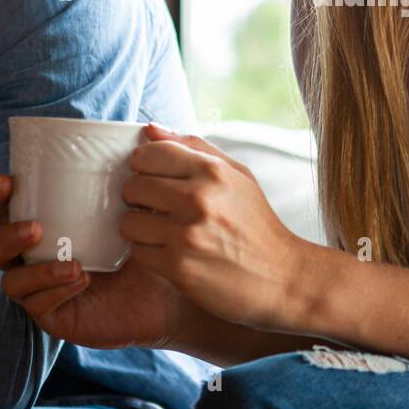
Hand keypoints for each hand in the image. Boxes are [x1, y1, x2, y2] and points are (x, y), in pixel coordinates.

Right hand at [0, 173, 195, 349]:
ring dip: (34, 269)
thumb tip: (148, 126)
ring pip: (12, 281)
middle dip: (7, 233)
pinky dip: (54, 290)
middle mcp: (39, 255)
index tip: (9, 180)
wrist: (179, 286)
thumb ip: (146, 167)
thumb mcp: (148, 203)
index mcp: (49, 222)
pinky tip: (82, 278)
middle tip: (34, 226)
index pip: (7, 209)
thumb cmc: (158, 240)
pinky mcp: (57, 317)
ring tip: (70, 261)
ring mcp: (44, 288)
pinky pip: (38, 306)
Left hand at [119, 125, 310, 332]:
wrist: (281, 278)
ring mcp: (186, 234)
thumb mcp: (238, 176)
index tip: (154, 178)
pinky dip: (149, 253)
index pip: (148, 154)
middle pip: (132, 186)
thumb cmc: (257, 224)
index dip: (144, 166)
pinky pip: (137, 252)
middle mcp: (198, 198)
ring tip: (163, 231)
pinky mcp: (178, 268)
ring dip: (140, 228)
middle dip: (139, 198)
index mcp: (212, 171)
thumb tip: (150, 129)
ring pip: (128, 222)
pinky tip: (170, 252)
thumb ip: (193, 148)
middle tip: (159, 208)